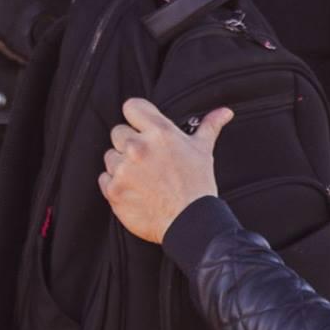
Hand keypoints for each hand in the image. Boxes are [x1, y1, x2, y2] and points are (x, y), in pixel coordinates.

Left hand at [100, 98, 232, 243]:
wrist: (189, 222)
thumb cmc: (197, 185)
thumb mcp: (203, 151)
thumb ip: (209, 126)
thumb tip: (224, 112)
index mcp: (160, 133)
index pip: (132, 107)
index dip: (136, 116)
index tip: (141, 127)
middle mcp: (138, 147)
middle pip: (118, 132)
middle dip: (129, 143)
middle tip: (146, 160)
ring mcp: (124, 169)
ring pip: (110, 156)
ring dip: (122, 164)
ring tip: (142, 178)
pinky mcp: (113, 190)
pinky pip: (104, 178)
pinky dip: (115, 184)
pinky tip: (134, 190)